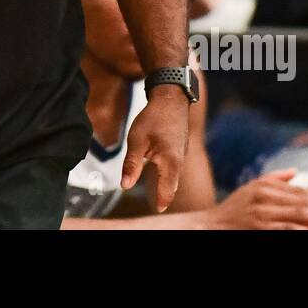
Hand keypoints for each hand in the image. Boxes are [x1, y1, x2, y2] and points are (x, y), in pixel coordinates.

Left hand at [120, 86, 188, 211]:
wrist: (171, 98)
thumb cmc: (153, 118)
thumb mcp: (136, 140)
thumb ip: (131, 164)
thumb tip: (125, 185)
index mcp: (170, 161)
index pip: (167, 189)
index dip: (161, 201)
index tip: (158, 210)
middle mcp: (180, 160)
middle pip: (172, 184)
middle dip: (164, 195)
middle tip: (158, 206)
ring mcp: (182, 154)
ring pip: (174, 175)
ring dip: (166, 184)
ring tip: (160, 195)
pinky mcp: (181, 148)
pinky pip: (175, 165)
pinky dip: (168, 172)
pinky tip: (160, 170)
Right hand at [210, 169, 307, 229]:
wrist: (211, 226)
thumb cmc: (234, 209)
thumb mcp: (252, 188)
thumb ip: (276, 179)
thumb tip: (298, 171)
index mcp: (264, 185)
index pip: (298, 191)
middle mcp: (263, 197)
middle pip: (301, 203)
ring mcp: (261, 214)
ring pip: (297, 216)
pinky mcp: (260, 229)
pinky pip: (287, 229)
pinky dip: (303, 231)